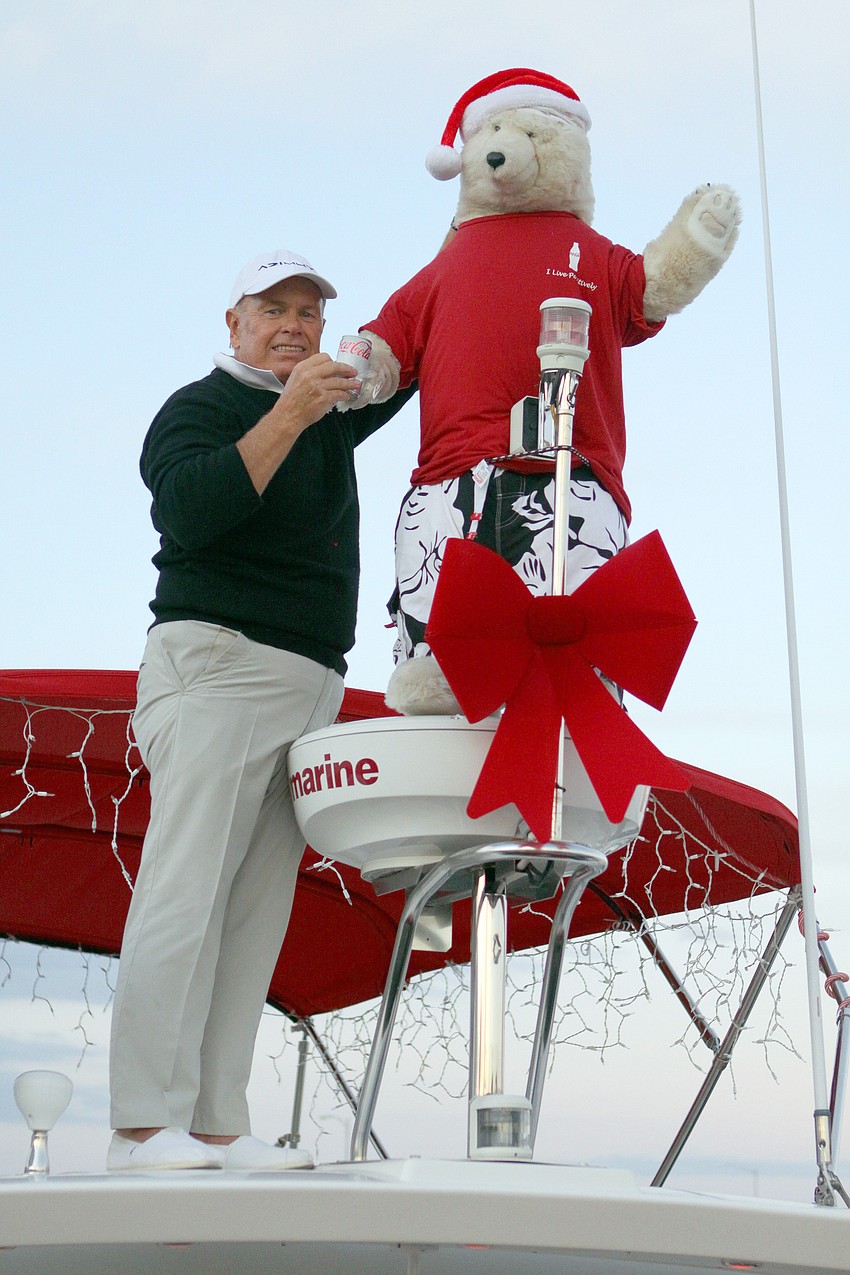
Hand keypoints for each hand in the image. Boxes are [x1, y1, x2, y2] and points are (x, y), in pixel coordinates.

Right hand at [236, 354, 357, 494]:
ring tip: (355, 384)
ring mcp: (317, 386)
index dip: (333, 361)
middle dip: (346, 369)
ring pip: (339, 381)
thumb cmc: (291, 400)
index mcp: (302, 368)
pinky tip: (347, 396)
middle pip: (334, 366)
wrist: (288, 416)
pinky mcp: (323, 398)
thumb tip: (327, 371)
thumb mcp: (295, 379)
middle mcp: (310, 375)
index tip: (339, 366)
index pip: (323, 357)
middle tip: (353, 372)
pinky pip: (339, 394)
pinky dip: (345, 395)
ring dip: (350, 383)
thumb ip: (309, 373)